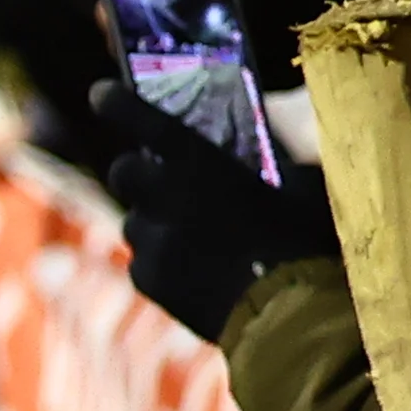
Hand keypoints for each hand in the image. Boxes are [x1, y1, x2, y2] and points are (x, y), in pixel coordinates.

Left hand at [89, 80, 335, 341]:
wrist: (294, 317)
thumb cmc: (308, 243)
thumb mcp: (303, 191)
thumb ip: (276, 169)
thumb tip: (267, 162)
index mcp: (199, 161)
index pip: (141, 117)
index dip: (116, 102)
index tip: (101, 94)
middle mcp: (164, 195)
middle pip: (124, 172)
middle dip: (138, 174)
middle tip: (161, 183)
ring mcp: (153, 240)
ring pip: (135, 223)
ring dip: (155, 225)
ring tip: (194, 241)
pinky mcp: (150, 281)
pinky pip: (145, 265)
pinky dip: (163, 267)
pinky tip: (198, 278)